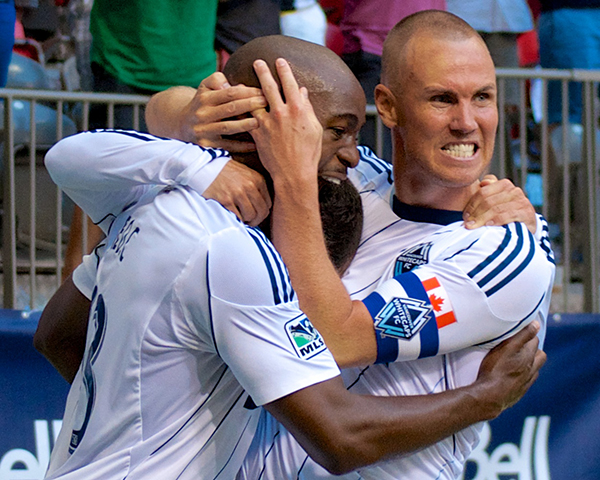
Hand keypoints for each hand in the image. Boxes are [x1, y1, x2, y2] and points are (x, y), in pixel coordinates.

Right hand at [179, 72, 267, 151]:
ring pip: (228, 127)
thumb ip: (218, 80)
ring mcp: (204, 131)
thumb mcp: (205, 87)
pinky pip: (227, 146)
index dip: (247, 92)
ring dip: (245, 125)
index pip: (229, 93)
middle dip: (250, 105)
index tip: (263, 91)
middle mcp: (202, 114)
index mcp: (204, 98)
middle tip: (266, 102)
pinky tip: (255, 145)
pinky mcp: (207, 146)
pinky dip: (241, 146)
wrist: (183, 126)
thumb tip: (234, 85)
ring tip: (260, 121)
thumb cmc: (202, 103)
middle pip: (230, 109)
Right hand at [203, 161, 271, 225]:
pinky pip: (238, 217)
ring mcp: (238, 193)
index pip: (268, 204)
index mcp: (258, 179)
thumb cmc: (226, 172)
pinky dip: (236, 220)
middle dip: (257, 220)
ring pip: (251, 216)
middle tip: (250, 222)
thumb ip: (256, 186)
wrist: (205, 167)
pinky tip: (233, 216)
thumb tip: (262, 206)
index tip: (256, 214)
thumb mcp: (246, 173)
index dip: (262, 212)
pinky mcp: (226, 200)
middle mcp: (250, 186)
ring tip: (240, 217)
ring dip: (246, 220)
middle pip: (262, 212)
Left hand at [250, 58, 322, 184]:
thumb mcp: (315, 129)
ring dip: (247, 89)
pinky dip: (241, 109)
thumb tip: (302, 92)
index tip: (279, 61)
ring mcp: (268, 123)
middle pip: (269, 87)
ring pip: (254, 100)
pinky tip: (236, 104)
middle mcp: (282, 113)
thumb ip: (308, 108)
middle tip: (257, 62)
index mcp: (299, 109)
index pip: (290, 84)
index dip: (284, 70)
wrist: (294, 173)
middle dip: (263, 72)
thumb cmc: (309, 153)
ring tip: (241, 81)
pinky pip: (247, 118)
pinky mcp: (258, 134)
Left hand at [463, 175, 536, 232]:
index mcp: (504, 185)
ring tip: (473, 226)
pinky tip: (488, 225)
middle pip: (488, 201)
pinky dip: (496, 220)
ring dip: (482, 219)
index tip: (465, 216)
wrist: (527, 225)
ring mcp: (521, 201)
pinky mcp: (526, 213)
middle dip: (475, 213)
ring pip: (495, 209)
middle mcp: (514, 191)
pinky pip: (507, 215)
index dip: (471, 204)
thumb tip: (482, 182)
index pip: (482, 192)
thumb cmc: (507, 212)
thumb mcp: (497, 200)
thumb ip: (488, 190)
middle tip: (467, 223)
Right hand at [473, 322, 545, 418]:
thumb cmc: (495, 370)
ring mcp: (526, 381)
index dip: (528, 334)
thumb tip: (536, 324)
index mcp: (527, 356)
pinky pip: (529, 380)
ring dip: (531, 362)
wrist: (490, 396)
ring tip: (519, 358)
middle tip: (520, 344)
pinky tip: (516, 373)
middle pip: (540, 355)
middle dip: (533, 348)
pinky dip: (526, 374)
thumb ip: (522, 335)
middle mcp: (531, 368)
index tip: (520, 331)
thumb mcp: (506, 348)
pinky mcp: (521, 391)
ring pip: (535, 368)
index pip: (534, 340)